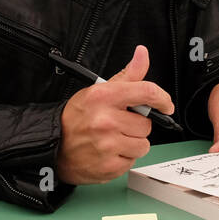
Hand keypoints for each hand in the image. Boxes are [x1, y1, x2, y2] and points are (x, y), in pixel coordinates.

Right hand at [57, 45, 173, 183]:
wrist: (53, 146)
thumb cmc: (76, 118)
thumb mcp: (98, 90)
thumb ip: (127, 75)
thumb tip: (142, 53)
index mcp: (104, 97)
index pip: (147, 92)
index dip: (162, 99)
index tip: (166, 105)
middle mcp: (105, 121)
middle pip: (146, 124)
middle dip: (137, 125)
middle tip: (118, 125)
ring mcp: (107, 145)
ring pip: (143, 144)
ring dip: (132, 143)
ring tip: (113, 139)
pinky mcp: (109, 166)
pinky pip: (132, 160)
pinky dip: (124, 158)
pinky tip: (109, 152)